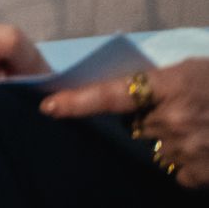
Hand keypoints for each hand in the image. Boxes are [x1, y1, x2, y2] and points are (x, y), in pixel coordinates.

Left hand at [44, 58, 208, 186]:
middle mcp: (171, 119)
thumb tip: (131, 97)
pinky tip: (207, 146)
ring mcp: (186, 148)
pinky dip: (189, 162)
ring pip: (158, 148)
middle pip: (137, 125)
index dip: (78, 101)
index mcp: (167, 86)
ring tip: (201, 127)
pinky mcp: (200, 172)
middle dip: (150, 119)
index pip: (111, 95)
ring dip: (171, 140)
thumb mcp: (192, 70)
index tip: (49, 106)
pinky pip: (178, 170)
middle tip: (181, 109)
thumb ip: (160, 84)